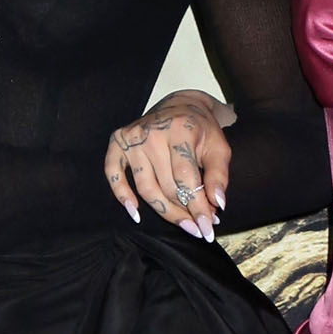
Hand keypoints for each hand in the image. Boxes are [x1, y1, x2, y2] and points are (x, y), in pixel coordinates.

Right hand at [104, 90, 232, 241]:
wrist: (182, 105)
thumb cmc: (201, 130)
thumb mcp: (219, 148)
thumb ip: (219, 176)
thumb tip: (217, 204)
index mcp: (180, 129)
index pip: (186, 178)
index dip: (198, 206)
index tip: (208, 227)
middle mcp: (152, 133)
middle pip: (166, 186)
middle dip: (185, 212)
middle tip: (199, 227)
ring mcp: (133, 137)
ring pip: (145, 188)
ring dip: (164, 211)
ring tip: (183, 224)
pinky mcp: (118, 142)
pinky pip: (113, 174)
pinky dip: (122, 195)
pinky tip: (135, 213)